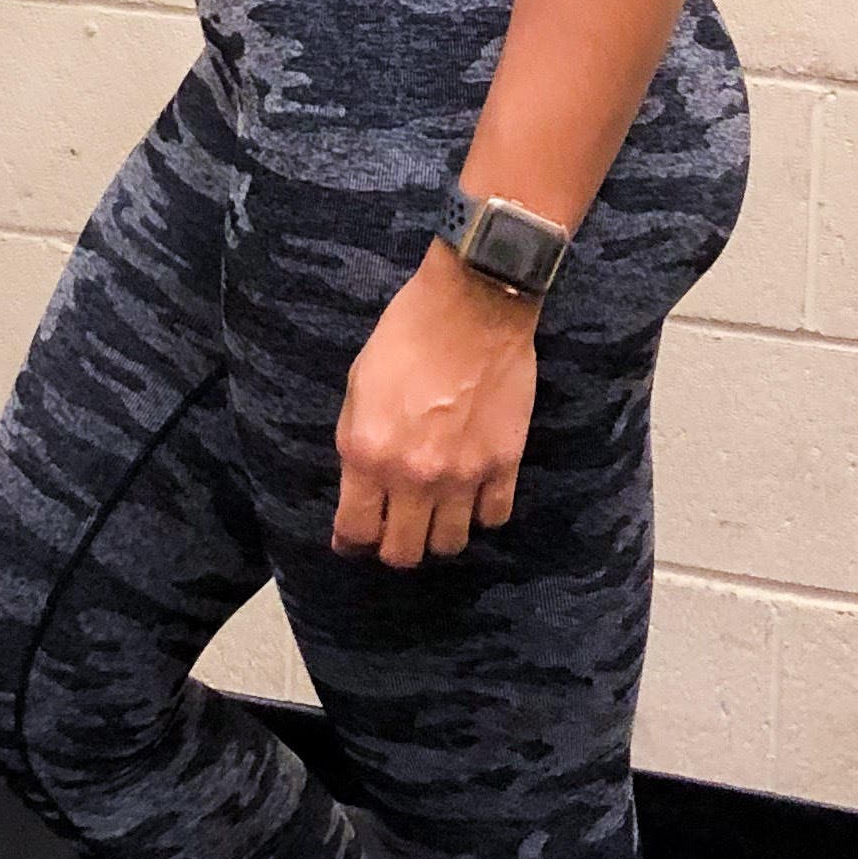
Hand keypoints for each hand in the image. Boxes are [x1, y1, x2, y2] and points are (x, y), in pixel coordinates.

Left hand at [330, 246, 540, 571]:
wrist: (472, 305)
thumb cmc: (405, 336)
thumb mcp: (358, 387)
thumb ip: (357, 444)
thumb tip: (359, 487)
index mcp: (367, 454)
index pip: (356, 531)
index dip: (353, 542)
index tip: (355, 539)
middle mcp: (413, 476)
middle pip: (404, 553)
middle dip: (394, 548)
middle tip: (396, 529)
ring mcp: (463, 474)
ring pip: (450, 545)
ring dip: (438, 535)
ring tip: (436, 515)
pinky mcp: (505, 463)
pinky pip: (494, 517)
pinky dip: (482, 513)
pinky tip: (474, 495)